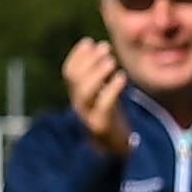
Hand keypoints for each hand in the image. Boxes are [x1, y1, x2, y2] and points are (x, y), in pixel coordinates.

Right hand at [65, 37, 129, 157]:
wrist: (114, 150)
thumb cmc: (110, 117)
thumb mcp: (102, 93)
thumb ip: (99, 74)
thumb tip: (98, 46)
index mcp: (77, 95)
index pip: (69, 72)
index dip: (77, 55)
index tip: (89, 41)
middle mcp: (78, 104)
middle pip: (75, 79)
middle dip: (89, 60)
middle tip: (105, 47)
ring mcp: (88, 116)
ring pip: (85, 92)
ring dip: (97, 73)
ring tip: (112, 61)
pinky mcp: (101, 126)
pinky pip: (103, 106)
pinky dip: (112, 89)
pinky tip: (122, 77)